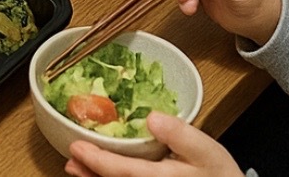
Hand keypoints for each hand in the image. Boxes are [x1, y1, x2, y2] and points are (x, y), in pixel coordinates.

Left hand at [65, 113, 242, 176]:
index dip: (97, 160)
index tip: (77, 147)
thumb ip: (181, 134)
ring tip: (77, 168)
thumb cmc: (218, 173)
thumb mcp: (207, 150)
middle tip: (71, 160)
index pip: (123, 171)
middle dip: (90, 173)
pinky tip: (99, 175)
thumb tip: (153, 118)